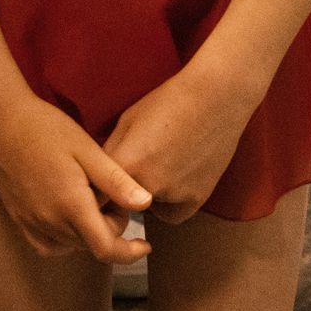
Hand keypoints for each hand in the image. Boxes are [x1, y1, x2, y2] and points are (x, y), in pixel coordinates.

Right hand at [0, 93, 151, 262]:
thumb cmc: (45, 127)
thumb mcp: (87, 148)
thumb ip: (116, 181)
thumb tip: (146, 204)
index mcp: (71, 205)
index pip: (106, 249)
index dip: (129, 253)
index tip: (145, 246)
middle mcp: (50, 221)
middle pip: (90, 245)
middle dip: (111, 230)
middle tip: (113, 196)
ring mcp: (31, 221)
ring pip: (71, 245)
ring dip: (89, 234)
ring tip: (93, 204)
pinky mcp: (17, 217)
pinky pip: (46, 244)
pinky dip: (63, 241)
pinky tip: (68, 220)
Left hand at [102, 65, 256, 222]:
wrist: (215, 98)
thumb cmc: (167, 102)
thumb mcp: (127, 121)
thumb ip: (110, 153)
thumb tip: (97, 178)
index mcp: (124, 164)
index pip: (96, 197)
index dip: (95, 195)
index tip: (96, 191)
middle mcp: (146, 186)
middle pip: (121, 204)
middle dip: (120, 195)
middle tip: (134, 167)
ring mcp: (173, 197)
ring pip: (146, 208)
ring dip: (146, 195)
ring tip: (162, 163)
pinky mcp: (195, 202)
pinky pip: (171, 213)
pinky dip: (170, 202)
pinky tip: (177, 175)